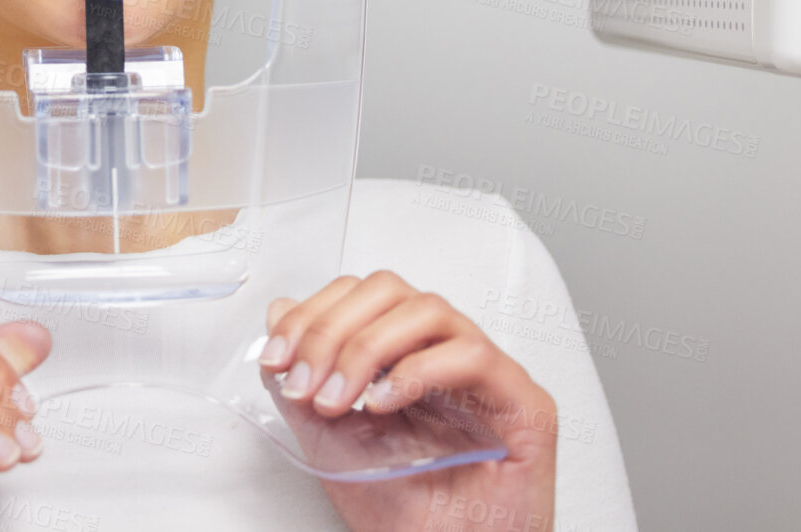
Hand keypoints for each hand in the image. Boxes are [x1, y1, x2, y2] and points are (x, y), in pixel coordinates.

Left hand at [259, 272, 556, 531]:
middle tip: (304, 382)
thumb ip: (304, 377)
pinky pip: (472, 356)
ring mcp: (486, 374)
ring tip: (339, 398)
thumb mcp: (330, 439)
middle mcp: (445, 354)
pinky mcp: (523, 401)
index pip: (359, 296)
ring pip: (427, 310)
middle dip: (331, 330)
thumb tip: (279, 312)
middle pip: (388, 291)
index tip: (277, 359)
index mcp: (404, 356)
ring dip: (366, 347)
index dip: (312, 315)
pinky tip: (383, 403)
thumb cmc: (404, 515)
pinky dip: (417, 371)